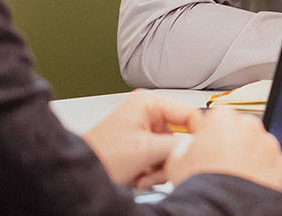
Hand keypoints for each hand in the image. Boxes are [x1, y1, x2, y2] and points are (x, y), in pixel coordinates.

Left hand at [81, 90, 199, 188]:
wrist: (80, 177)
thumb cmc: (100, 156)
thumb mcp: (146, 149)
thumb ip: (178, 145)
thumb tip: (201, 144)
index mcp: (148, 103)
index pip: (189, 113)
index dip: (197, 134)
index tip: (199, 151)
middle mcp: (148, 114)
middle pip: (180, 137)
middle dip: (169, 158)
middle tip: (160, 169)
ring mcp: (145, 133)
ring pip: (171, 152)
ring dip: (160, 168)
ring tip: (144, 176)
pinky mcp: (142, 149)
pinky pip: (161, 160)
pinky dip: (153, 173)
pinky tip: (139, 178)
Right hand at [164, 106, 281, 192]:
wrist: (222, 210)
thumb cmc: (201, 185)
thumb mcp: (176, 160)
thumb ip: (185, 145)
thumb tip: (187, 146)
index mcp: (224, 118)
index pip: (219, 118)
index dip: (212, 135)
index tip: (208, 147)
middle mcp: (250, 126)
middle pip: (242, 131)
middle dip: (234, 144)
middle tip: (221, 166)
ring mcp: (269, 145)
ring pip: (259, 148)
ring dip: (250, 159)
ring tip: (234, 179)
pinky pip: (272, 167)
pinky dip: (264, 175)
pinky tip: (248, 186)